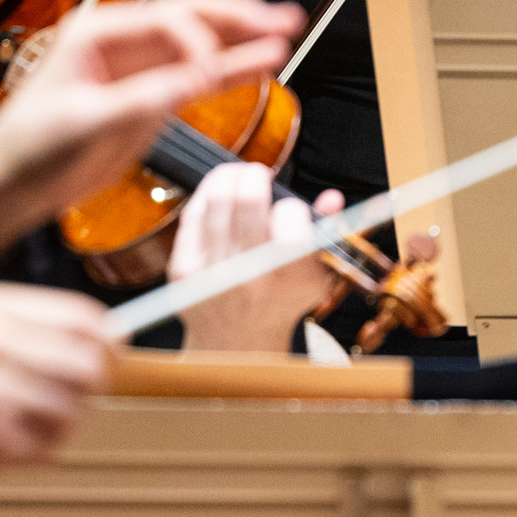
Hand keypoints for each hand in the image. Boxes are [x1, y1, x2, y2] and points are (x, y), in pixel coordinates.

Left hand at [0, 0, 302, 252]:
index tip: (214, 73)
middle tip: (280, 18)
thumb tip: (198, 80)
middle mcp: (123, 42)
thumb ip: (142, 99)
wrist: (10, 183)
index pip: (166, 19)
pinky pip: (199, 77)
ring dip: (244, 38)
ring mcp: (141, 68)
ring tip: (287, 28)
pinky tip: (264, 64)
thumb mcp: (83, 122)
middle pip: (191, 16)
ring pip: (203, 43)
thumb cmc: (29, 147)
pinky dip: (232, 70)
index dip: (200, 40)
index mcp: (97, 32)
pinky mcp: (152, 97)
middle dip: (238, 16)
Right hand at [0, 281, 110, 516]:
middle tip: (65, 399)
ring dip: (58, 426)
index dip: (107, 341)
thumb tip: (103, 335)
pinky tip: (0, 446)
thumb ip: (22, 326)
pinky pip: (48, 447)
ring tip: (16, 426)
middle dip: (89, 387)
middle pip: (90, 364)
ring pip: (74, 410)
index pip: (82, 316)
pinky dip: (35, 453)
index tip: (112, 356)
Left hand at [168, 161, 349, 353]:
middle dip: (255, 175)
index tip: (289, 209)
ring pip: (216, 199)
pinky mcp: (184, 269)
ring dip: (229, 176)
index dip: (290, 204)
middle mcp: (249, 273)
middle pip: (247, 198)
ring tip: (238, 177)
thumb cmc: (281, 301)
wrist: (237, 342)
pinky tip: (218, 194)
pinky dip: (206, 195)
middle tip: (259, 174)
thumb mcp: (315, 275)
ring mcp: (211, 271)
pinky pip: (193, 214)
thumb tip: (332, 197)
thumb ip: (325, 233)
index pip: (290, 215)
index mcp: (288, 274)